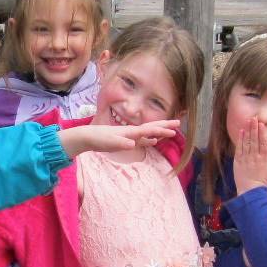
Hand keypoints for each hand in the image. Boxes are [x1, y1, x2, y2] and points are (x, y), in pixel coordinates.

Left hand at [60, 118, 179, 157]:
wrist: (87, 137)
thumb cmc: (97, 139)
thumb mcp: (109, 142)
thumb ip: (121, 143)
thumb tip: (133, 144)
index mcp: (129, 132)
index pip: (148, 130)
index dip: (161, 130)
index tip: (173, 131)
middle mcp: (131, 132)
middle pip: (151, 127)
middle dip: (165, 125)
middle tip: (179, 123)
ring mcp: (129, 136)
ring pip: (148, 132)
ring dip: (160, 131)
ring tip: (171, 131)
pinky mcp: (125, 140)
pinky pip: (141, 140)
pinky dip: (149, 139)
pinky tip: (154, 141)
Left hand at [232, 119, 266, 196]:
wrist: (250, 191)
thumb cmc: (263, 181)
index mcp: (264, 158)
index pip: (263, 143)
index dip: (262, 133)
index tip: (261, 124)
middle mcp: (255, 157)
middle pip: (254, 140)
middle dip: (254, 128)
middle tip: (254, 118)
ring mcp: (246, 158)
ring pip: (247, 142)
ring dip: (247, 131)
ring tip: (248, 121)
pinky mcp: (238, 161)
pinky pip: (239, 148)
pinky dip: (240, 139)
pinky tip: (241, 131)